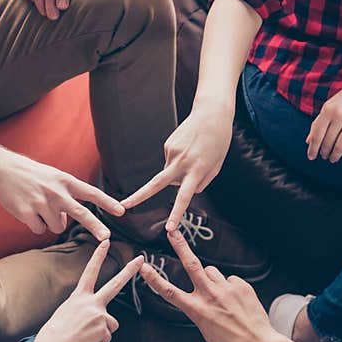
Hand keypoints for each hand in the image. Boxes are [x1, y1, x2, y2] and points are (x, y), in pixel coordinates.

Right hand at [0, 140, 123, 239]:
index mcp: (64, 180)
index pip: (91, 192)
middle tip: (107, 237)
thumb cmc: (28, 174)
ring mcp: (41, 203)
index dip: (107, 202)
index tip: (121, 211)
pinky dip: (35, 225)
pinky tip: (26, 211)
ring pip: (57, 227)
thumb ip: (64, 197)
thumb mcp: (51, 177)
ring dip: (50, 223)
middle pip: (81, 213)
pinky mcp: (27, 213)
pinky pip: (39, 229)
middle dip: (95, 226)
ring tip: (37, 207)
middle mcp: (56, 192)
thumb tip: (66, 221)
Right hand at [33, 241, 143, 341]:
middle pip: (115, 284)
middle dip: (129, 271)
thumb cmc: (56, 334)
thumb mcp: (67, 315)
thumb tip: (98, 322)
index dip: (98, 256)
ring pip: (111, 324)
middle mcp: (91, 301)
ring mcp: (99, 313)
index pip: (90, 271)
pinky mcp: (104, 327)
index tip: (106, 242)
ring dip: (101, 334)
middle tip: (141, 258)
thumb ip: (84, 312)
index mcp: (79, 296)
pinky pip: (106, 338)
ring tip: (84, 339)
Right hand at [121, 103, 232, 230]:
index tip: (170, 228)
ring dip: (177, 171)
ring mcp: (172, 153)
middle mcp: (181, 163)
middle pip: (156, 184)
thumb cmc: (218, 142)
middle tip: (123, 206)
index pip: (184, 197)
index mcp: (196, 171)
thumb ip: (201, 182)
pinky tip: (188, 148)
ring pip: (169, 173)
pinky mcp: (168, 145)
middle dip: (139, 196)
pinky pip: (170, 161)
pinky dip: (177, 160)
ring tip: (193, 156)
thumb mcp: (215, 167)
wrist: (212, 114)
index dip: (176, 213)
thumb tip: (183, 189)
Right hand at [139, 230, 273, 341]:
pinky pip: (229, 280)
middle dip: (180, 245)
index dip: (154, 279)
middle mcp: (210, 296)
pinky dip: (230, 287)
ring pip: (212, 272)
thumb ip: (199, 309)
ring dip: (212, 279)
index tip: (143, 267)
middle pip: (192, 264)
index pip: (169, 292)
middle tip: (173, 231)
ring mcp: (226, 289)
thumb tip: (201, 296)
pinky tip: (236, 301)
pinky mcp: (241, 286)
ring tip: (222, 297)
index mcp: (197, 310)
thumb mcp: (206, 330)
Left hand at [306, 74, 341, 162]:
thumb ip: (320, 120)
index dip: (313, 148)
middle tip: (325, 157)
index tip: (311, 157)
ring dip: (335, 155)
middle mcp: (340, 114)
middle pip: (327, 141)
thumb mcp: (333, 103)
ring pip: (340, 146)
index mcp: (329, 108)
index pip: (317, 133)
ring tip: (334, 158)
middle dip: (324, 152)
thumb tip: (308, 141)